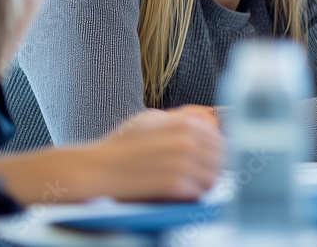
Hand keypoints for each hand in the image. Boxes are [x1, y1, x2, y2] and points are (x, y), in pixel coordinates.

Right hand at [89, 108, 223, 200]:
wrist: (95, 169)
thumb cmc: (121, 146)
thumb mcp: (152, 120)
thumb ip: (180, 120)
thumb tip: (209, 125)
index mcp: (185, 123)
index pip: (220, 141)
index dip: (216, 154)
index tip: (208, 162)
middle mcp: (187, 140)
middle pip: (221, 160)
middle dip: (212, 169)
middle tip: (198, 178)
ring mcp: (181, 162)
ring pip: (212, 178)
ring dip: (203, 185)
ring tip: (188, 187)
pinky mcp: (173, 184)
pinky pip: (198, 193)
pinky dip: (191, 197)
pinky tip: (178, 195)